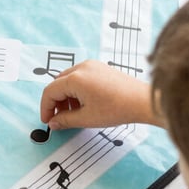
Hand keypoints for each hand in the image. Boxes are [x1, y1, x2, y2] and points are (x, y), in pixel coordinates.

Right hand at [39, 59, 156, 129]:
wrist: (143, 101)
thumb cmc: (119, 108)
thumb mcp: (87, 118)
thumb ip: (65, 120)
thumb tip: (53, 123)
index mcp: (75, 78)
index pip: (50, 91)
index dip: (46, 108)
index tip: (47, 120)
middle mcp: (81, 67)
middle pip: (57, 84)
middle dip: (56, 102)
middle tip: (59, 118)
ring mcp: (91, 65)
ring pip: (68, 80)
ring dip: (66, 96)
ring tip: (74, 112)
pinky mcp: (100, 68)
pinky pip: (80, 77)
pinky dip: (76, 90)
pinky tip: (84, 103)